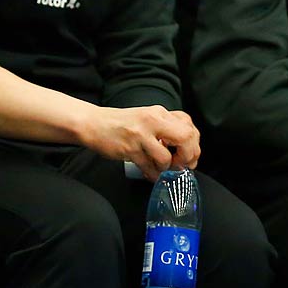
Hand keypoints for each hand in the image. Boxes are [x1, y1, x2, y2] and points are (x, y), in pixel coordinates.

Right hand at [78, 105, 199, 179]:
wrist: (93, 123)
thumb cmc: (120, 124)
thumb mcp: (146, 118)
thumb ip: (165, 127)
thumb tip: (185, 147)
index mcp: (159, 113)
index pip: (188, 125)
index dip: (193, 143)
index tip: (190, 155)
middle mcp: (152, 120)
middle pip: (186, 137)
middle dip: (189, 155)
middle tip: (183, 165)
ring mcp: (140, 135)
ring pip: (166, 157)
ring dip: (166, 168)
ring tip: (161, 169)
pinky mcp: (129, 149)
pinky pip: (149, 167)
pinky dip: (153, 175)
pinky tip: (151, 174)